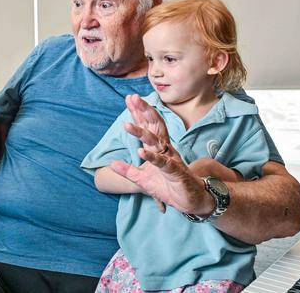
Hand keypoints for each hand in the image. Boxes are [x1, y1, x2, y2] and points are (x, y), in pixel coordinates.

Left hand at [122, 94, 171, 211]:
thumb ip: (128, 170)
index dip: (138, 112)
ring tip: (128, 125)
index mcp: (157, 148)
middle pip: (154, 126)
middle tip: (133, 98)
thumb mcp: (141, 179)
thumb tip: (112, 164)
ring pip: (156, 142)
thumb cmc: (167, 186)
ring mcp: (170, 158)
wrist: (187, 201)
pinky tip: (141, 151)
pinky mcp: (175, 171)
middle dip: (143, 112)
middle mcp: (164, 149)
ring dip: (142, 133)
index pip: (146, 126)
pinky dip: (152, 157)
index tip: (129, 98)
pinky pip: (162, 162)